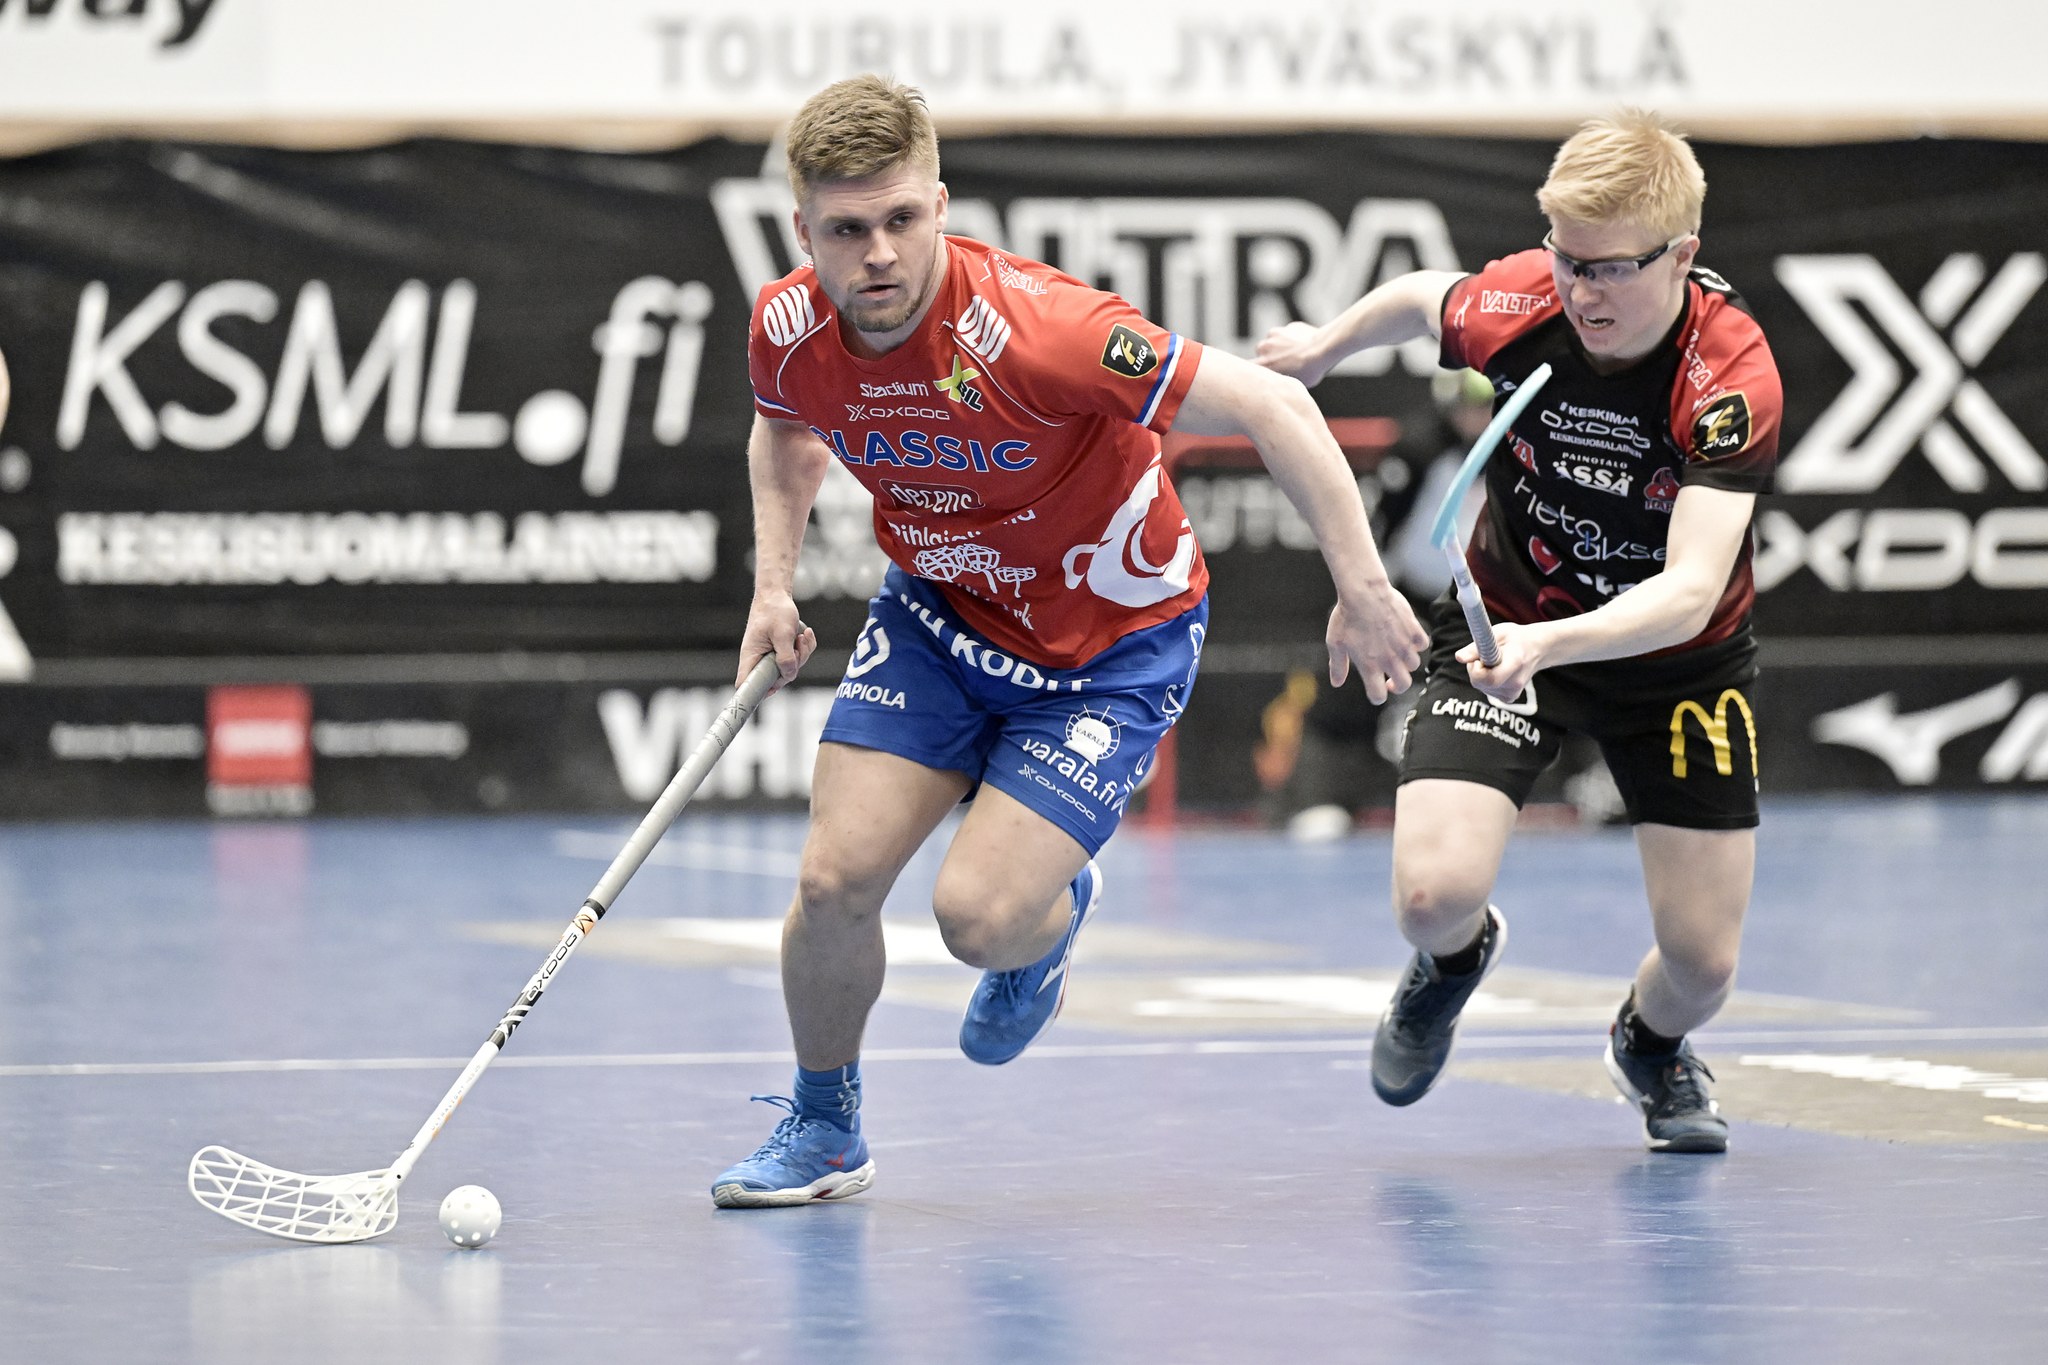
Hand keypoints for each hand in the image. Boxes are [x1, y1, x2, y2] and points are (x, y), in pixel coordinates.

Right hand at [739, 592, 814, 691]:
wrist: (776, 595)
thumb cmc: (774, 610)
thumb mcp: (782, 633)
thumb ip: (786, 657)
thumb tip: (789, 675)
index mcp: (751, 656)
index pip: (745, 683)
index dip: (756, 692)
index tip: (772, 689)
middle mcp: (759, 659)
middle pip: (776, 679)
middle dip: (792, 666)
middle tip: (796, 647)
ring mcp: (770, 656)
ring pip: (789, 669)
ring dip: (801, 654)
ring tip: (800, 636)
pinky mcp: (781, 651)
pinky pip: (796, 659)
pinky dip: (804, 648)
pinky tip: (804, 634)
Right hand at [1255, 321, 1334, 386]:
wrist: (1321, 350)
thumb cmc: (1310, 371)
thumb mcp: (1294, 382)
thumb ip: (1282, 377)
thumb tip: (1283, 379)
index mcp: (1263, 366)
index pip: (1250, 367)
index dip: (1256, 368)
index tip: (1262, 371)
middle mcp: (1263, 349)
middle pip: (1260, 351)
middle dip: (1269, 354)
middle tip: (1284, 360)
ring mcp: (1272, 337)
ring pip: (1271, 340)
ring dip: (1278, 344)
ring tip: (1294, 351)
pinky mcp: (1283, 328)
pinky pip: (1283, 333)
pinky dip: (1289, 337)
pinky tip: (1301, 342)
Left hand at [1326, 588, 1428, 703]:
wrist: (1364, 592)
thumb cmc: (1346, 616)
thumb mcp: (1335, 643)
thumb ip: (1337, 666)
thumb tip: (1336, 683)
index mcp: (1369, 666)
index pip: (1378, 696)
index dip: (1377, 696)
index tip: (1375, 689)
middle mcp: (1389, 659)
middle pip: (1404, 685)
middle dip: (1397, 685)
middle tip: (1390, 677)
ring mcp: (1404, 645)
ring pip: (1414, 665)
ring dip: (1406, 663)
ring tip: (1396, 653)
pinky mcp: (1414, 630)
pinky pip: (1423, 644)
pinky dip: (1416, 644)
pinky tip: (1406, 637)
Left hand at [1455, 621, 1543, 703]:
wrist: (1537, 649)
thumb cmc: (1516, 638)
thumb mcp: (1498, 634)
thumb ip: (1478, 646)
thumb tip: (1459, 658)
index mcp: (1515, 663)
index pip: (1489, 679)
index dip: (1476, 668)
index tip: (1479, 657)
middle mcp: (1515, 683)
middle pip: (1481, 683)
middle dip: (1475, 669)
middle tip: (1485, 656)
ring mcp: (1513, 693)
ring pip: (1481, 687)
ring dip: (1481, 674)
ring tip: (1495, 662)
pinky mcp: (1509, 698)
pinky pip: (1487, 690)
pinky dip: (1486, 681)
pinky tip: (1497, 671)